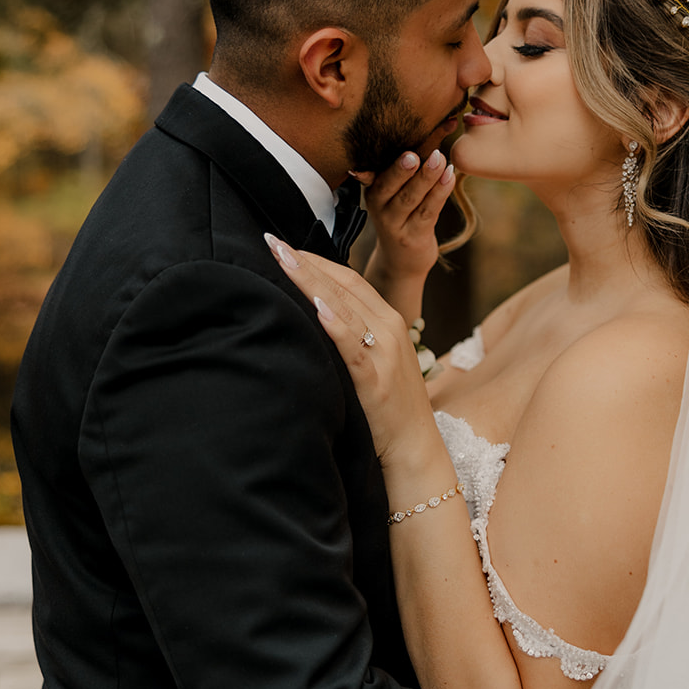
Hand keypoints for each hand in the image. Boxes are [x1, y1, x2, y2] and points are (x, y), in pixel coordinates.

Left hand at [264, 238, 442, 471]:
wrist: (416, 446)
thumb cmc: (391, 405)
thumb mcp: (377, 360)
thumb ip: (355, 334)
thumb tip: (317, 313)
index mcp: (390, 321)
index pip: (349, 279)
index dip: (316, 260)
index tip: (285, 247)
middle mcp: (390, 329)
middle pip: (343, 285)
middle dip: (306, 262)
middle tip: (272, 242)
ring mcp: (385, 353)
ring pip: (345, 307)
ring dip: (311, 281)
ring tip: (283, 260)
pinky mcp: (377, 381)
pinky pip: (354, 347)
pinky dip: (336, 325)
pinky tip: (315, 307)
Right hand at [362, 147, 455, 288]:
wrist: (400, 261)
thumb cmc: (401, 216)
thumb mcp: (392, 195)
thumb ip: (402, 169)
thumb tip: (429, 131)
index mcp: (373, 191)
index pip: (379, 171)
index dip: (391, 156)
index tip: (401, 138)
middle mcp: (379, 207)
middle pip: (390, 185)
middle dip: (402, 169)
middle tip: (414, 153)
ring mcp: (396, 224)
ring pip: (411, 198)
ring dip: (426, 178)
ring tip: (440, 160)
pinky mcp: (414, 237)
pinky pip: (428, 212)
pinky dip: (440, 193)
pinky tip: (450, 176)